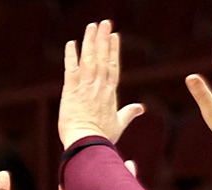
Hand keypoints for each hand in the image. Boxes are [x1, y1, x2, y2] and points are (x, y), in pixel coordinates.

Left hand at [58, 20, 146, 146]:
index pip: (113, 66)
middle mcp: (99, 86)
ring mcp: (86, 86)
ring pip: (89, 59)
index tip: (115, 36)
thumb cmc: (102, 138)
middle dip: (103, 38)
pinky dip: (71, 56)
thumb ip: (129, 113)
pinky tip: (71, 43)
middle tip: (105, 22)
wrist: (87, 143)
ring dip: (90, 41)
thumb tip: (141, 108)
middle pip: (102, 57)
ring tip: (92, 26)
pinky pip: (71, 69)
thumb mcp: (119, 124)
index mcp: (110, 93)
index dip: (113, 50)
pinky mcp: (71, 91)